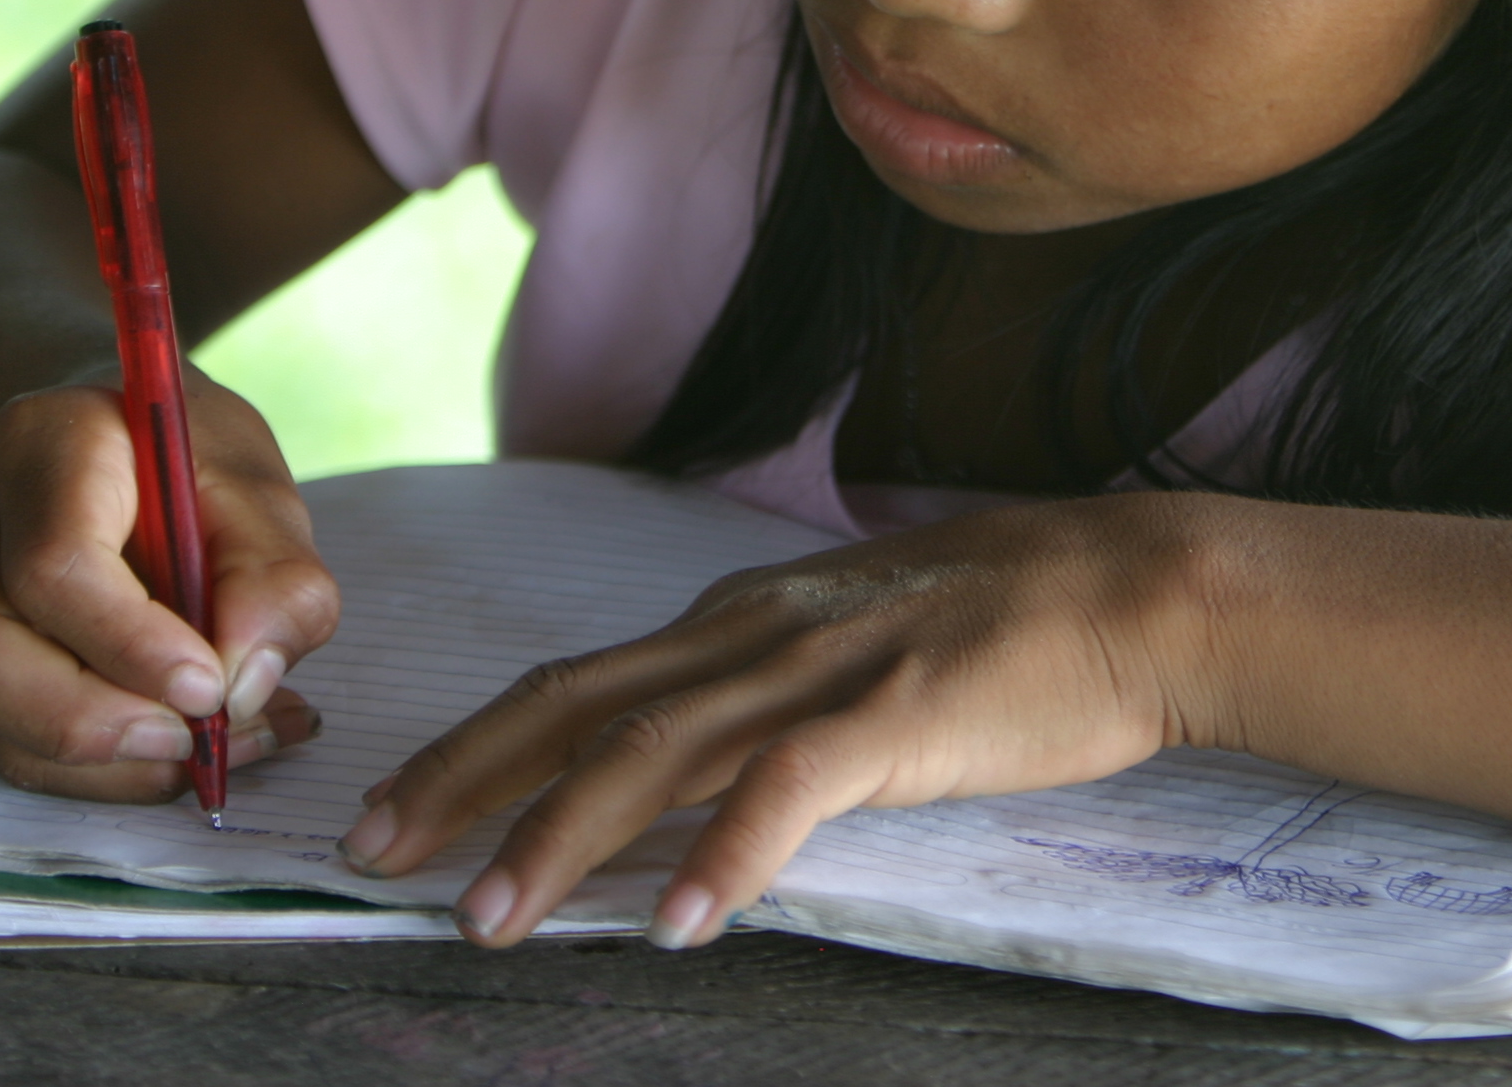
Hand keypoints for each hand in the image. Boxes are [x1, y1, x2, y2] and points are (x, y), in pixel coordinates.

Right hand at [0, 370, 341, 799]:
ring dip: (108, 760)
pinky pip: (8, 736)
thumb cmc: (189, 456)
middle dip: (95, 723)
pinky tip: (185, 747)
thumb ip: (272, 577)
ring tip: (218, 746)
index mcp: (42, 441)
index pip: (51, 564)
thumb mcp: (257, 486)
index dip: (130, 645)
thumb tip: (244, 685)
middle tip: (202, 737)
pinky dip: (104, 766)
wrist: (127, 442)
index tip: (213, 689)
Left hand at [336, 493, 1223, 947]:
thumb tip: (701, 743)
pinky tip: (679, 922)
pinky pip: (790, 785)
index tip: (392, 808)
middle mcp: (758, 632)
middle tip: (374, 859)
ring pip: (657, 748)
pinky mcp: (898, 714)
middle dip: (466, 782)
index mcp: (742, 616)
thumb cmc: (1011, 622)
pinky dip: (726, 854)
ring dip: (561, 834)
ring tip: (491, 917)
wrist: (1137, 589)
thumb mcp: (855, 635)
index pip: (578, 681)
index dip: (475, 744)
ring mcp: (824, 669)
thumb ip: (770, 681)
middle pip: (579, 706)